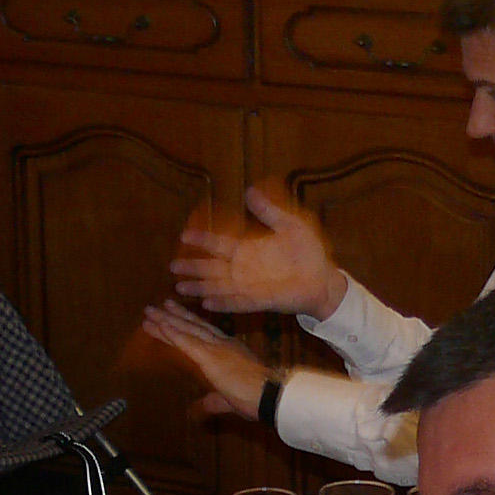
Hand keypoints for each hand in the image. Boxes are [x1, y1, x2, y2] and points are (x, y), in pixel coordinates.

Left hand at [138, 300, 273, 421]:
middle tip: (159, 305)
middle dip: (175, 316)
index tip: (177, 315)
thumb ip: (214, 401)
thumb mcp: (230, 400)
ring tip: (149, 311)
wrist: (269, 395)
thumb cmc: (256, 398)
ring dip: (165, 320)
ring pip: (186, 330)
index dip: (189, 324)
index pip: (205, 334)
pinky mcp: (209, 356)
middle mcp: (222, 344)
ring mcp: (215, 348)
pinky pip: (185, 341)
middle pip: (193, 326)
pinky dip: (171, 332)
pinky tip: (159, 324)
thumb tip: (202, 408)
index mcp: (230, 350)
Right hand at [173, 185, 344, 321]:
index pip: (219, 243)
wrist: (323, 277)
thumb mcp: (289, 224)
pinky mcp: (260, 301)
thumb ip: (269, 211)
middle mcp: (244, 269)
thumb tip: (249, 191)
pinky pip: (237, 303)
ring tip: (180, 288)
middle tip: (171, 268)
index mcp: (248, 249)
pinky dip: (222, 304)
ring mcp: (250, 286)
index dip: (201, 240)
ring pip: (218, 287)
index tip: (183, 236)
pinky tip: (206, 304)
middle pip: (211, 268)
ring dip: (200, 288)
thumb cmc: (307, 252)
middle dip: (192, 268)